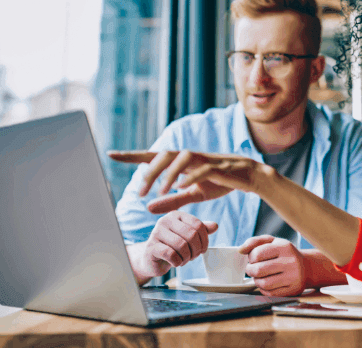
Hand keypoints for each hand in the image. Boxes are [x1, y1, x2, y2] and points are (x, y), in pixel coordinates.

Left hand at [108, 150, 270, 213]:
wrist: (250, 177)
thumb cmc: (221, 182)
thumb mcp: (193, 195)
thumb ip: (172, 200)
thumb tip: (148, 207)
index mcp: (182, 162)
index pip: (153, 155)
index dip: (132, 155)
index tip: (111, 154)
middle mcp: (191, 156)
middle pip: (164, 154)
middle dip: (150, 171)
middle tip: (141, 192)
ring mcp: (205, 159)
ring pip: (182, 157)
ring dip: (169, 173)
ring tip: (161, 191)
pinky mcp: (220, 166)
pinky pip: (202, 168)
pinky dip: (190, 176)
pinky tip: (181, 187)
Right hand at [135, 211, 217, 278]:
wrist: (151, 259)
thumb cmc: (172, 247)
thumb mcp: (188, 237)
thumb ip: (201, 231)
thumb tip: (215, 225)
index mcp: (176, 215)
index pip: (197, 224)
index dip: (204, 240)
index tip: (203, 249)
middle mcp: (165, 221)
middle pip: (191, 235)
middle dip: (196, 250)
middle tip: (193, 257)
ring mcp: (156, 233)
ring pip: (181, 245)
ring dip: (187, 257)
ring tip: (184, 260)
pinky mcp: (150, 247)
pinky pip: (171, 254)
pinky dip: (178, 262)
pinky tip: (176, 263)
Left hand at [239, 236, 306, 296]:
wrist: (307, 267)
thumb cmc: (284, 253)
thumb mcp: (272, 242)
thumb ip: (254, 242)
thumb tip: (240, 250)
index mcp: (284, 246)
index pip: (257, 253)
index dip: (251, 257)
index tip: (253, 258)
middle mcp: (290, 261)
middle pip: (259, 270)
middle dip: (250, 270)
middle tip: (252, 269)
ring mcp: (293, 277)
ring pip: (263, 284)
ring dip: (256, 281)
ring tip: (259, 276)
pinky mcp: (293, 290)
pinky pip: (270, 293)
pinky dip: (264, 289)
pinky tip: (267, 283)